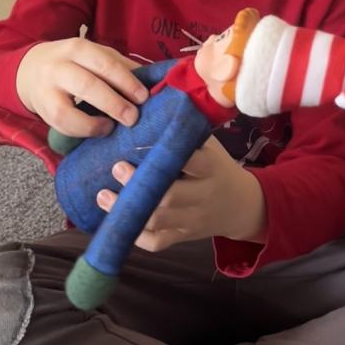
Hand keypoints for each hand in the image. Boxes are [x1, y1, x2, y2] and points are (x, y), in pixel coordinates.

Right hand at [16, 38, 147, 138]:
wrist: (30, 70)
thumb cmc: (73, 64)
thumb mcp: (94, 55)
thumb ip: (119, 65)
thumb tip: (152, 80)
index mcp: (78, 48)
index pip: (105, 64)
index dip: (126, 81)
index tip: (144, 97)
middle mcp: (59, 67)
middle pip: (87, 85)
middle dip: (114, 104)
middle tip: (133, 117)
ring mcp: (47, 91)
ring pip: (67, 111)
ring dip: (94, 124)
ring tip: (112, 127)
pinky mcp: (42, 111)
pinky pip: (61, 125)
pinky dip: (82, 131)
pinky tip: (98, 129)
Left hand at [96, 136, 266, 251]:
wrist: (241, 205)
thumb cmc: (217, 167)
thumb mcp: (210, 147)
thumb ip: (186, 131)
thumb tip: (151, 101)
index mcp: (211, 169)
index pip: (191, 163)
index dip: (166, 156)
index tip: (139, 146)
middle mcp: (203, 197)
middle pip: (170, 197)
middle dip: (139, 185)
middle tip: (116, 168)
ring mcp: (192, 221)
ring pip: (159, 222)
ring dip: (128, 210)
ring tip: (103, 196)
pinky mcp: (183, 237)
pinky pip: (157, 243)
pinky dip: (136, 235)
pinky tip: (117, 220)